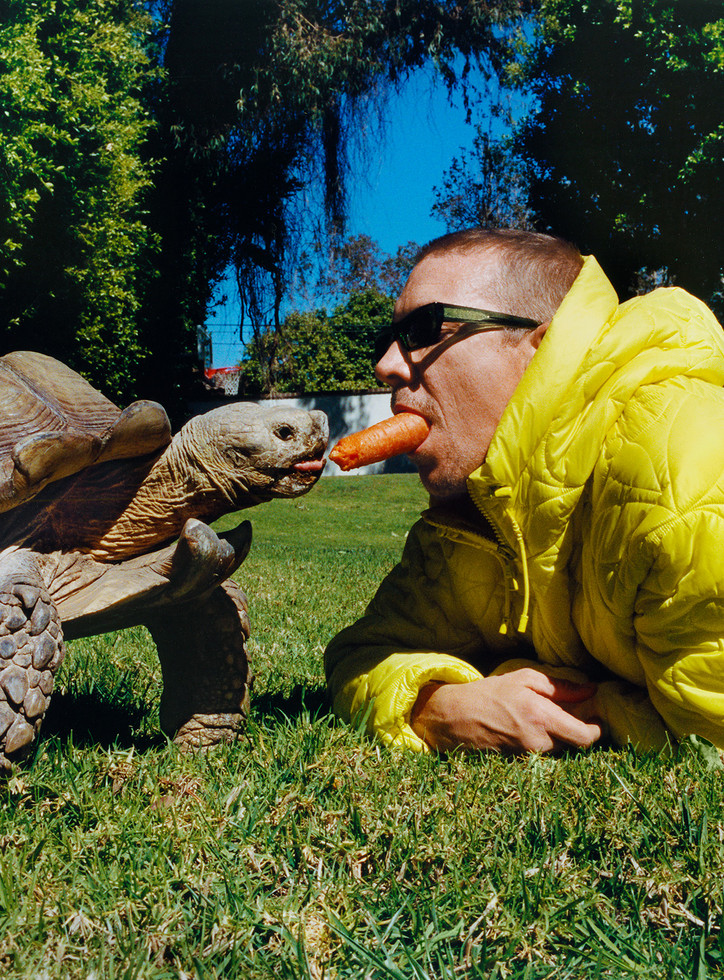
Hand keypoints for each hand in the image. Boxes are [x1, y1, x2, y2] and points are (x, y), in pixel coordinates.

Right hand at [410, 669, 601, 754]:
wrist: (455, 717)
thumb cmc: (490, 693)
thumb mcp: (524, 679)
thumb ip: (561, 686)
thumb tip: (591, 690)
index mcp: (542, 717)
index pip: (584, 737)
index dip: (598, 731)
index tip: (599, 720)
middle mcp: (538, 742)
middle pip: (573, 745)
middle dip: (575, 731)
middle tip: (572, 715)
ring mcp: (528, 756)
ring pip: (557, 750)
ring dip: (558, 737)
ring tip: (543, 720)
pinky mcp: (519, 764)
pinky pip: (541, 755)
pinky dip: (542, 743)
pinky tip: (529, 729)